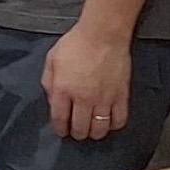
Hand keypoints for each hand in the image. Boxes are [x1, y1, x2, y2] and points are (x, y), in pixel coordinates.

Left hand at [43, 20, 132, 139]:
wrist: (103, 35)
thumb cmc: (75, 44)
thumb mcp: (51, 60)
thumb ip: (49, 82)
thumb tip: (53, 101)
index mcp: (62, 89)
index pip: (59, 119)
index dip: (60, 129)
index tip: (61, 131)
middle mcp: (83, 98)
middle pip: (80, 128)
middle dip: (76, 133)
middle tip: (76, 131)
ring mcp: (104, 99)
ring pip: (99, 129)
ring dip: (94, 133)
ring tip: (91, 130)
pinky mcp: (121, 96)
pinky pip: (119, 120)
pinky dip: (113, 126)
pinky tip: (108, 123)